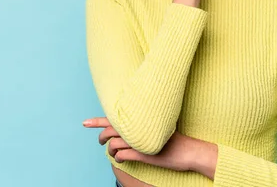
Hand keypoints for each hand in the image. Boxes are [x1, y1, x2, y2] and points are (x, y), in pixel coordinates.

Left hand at [83, 116, 206, 172]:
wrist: (191, 150)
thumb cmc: (175, 140)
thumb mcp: (157, 130)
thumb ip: (142, 128)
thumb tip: (127, 131)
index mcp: (141, 120)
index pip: (115, 117)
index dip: (98, 120)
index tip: (85, 123)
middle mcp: (139, 128)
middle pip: (110, 129)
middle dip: (101, 136)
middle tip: (100, 142)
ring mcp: (140, 141)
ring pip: (113, 144)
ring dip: (110, 151)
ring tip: (113, 153)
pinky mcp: (143, 154)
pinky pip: (122, 155)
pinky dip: (119, 158)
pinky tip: (122, 159)